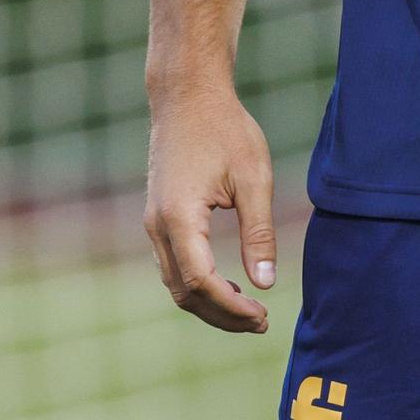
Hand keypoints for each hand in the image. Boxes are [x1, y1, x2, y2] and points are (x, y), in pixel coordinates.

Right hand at [145, 84, 278, 333]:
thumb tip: (266, 283)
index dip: (232, 309)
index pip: (202, 283)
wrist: (188, 97)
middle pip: (185, 293)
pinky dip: (199, 285)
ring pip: (176, 284)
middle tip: (262, 322)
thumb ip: (259, 232)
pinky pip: (174, 266)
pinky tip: (229, 287)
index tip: (264, 315)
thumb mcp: (253, 178)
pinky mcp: (159, 218)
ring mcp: (154, 224)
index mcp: (179, 219)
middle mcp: (158, 227)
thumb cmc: (226, 130)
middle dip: (222, 315)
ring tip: (250, 311)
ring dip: (210, 304)